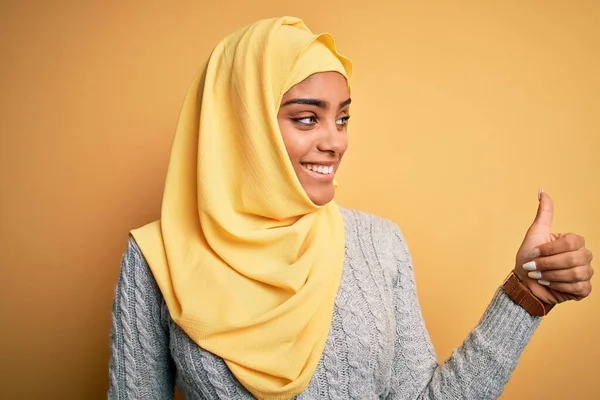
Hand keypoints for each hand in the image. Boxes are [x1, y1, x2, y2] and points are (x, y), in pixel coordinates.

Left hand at [513, 189, 593, 303]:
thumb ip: (544, 213)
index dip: (549, 250)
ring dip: (552, 275)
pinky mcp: (583, 289)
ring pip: (576, 273)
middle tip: (533, 268)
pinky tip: (548, 284)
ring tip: (539, 276)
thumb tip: (542, 189)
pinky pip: (579, 287)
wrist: (524, 283)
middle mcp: (583, 256)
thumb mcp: (535, 233)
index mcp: (574, 242)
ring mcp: (585, 273)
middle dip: (548, 264)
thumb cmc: (528, 259)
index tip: (532, 254)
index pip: (570, 242)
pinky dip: (559, 286)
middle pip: (573, 259)